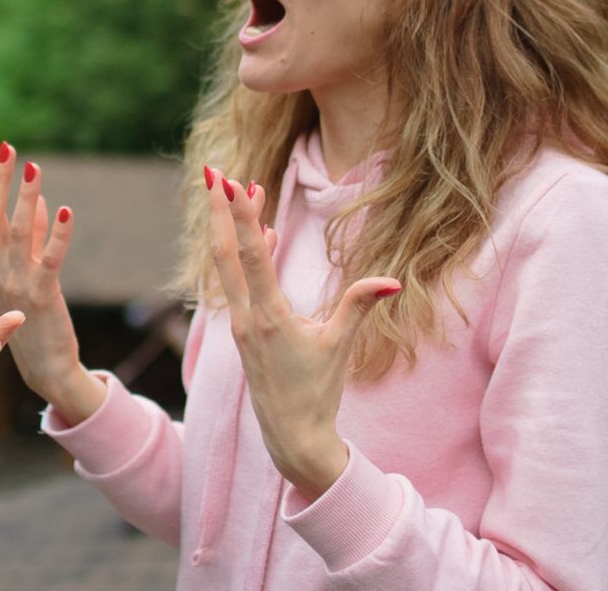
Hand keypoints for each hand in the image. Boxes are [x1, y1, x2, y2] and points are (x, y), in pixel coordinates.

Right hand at [0, 141, 105, 424]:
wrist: (44, 367)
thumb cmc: (32, 319)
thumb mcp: (24, 274)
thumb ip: (31, 238)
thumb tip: (38, 201)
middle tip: (4, 146)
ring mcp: (16, 285)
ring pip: (16, 233)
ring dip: (25, 197)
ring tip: (33, 167)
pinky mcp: (42, 297)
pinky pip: (49, 261)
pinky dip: (56, 235)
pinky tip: (65, 211)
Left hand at [204, 166, 400, 501]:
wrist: (291, 436)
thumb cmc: (318, 393)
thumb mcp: (341, 347)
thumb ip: (360, 307)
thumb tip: (392, 282)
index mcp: (268, 318)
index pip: (250, 257)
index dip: (241, 217)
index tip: (234, 182)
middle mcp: (246, 317)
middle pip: (224, 252)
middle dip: (219, 210)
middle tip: (214, 170)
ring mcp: (239, 324)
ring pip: (226, 265)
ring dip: (228, 227)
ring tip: (233, 188)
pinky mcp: (242, 331)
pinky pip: (237, 283)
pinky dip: (244, 255)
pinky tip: (258, 236)